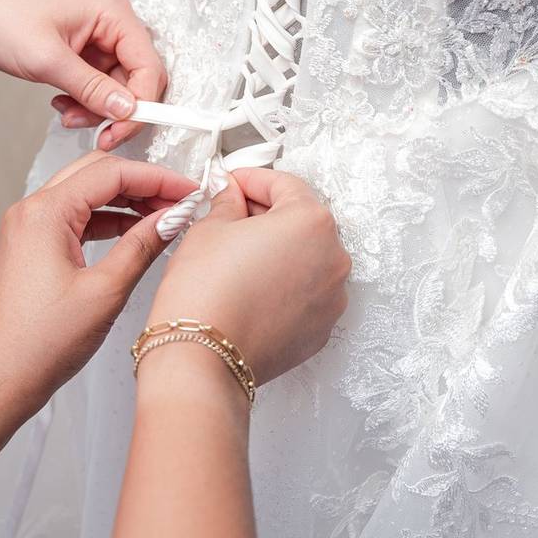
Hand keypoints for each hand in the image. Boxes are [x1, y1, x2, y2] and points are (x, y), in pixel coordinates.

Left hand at [0, 0, 166, 149]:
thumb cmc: (1, 19)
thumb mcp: (48, 59)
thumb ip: (92, 88)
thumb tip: (127, 110)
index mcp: (112, 13)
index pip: (148, 65)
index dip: (142, 102)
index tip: (122, 129)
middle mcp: (114, 26)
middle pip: (140, 81)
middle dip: (119, 111)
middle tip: (100, 134)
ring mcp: (102, 43)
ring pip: (121, 92)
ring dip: (98, 112)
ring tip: (67, 115)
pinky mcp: (89, 58)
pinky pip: (102, 92)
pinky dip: (86, 106)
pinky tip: (62, 104)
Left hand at [0, 152, 196, 410]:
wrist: (4, 377)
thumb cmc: (42, 341)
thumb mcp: (107, 290)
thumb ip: (143, 245)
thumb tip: (173, 217)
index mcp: (45, 213)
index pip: (112, 174)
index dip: (158, 179)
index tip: (189, 191)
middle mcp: (32, 211)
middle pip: (98, 174)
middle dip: (143, 183)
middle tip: (179, 200)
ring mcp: (30, 228)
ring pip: (88, 194)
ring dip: (127, 200)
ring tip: (165, 216)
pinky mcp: (33, 246)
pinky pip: (77, 218)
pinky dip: (109, 220)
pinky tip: (137, 232)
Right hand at [146, 169, 350, 384]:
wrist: (203, 357)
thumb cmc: (205, 294)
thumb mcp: (209, 229)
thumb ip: (228, 203)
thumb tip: (232, 196)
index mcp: (311, 222)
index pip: (285, 185)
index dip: (252, 180)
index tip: (233, 184)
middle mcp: (334, 258)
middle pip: (301, 221)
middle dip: (267, 215)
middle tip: (231, 216)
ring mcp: (332, 297)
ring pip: (307, 259)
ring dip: (279, 251)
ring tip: (239, 257)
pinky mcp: (322, 328)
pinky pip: (306, 293)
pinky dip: (285, 285)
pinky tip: (253, 288)